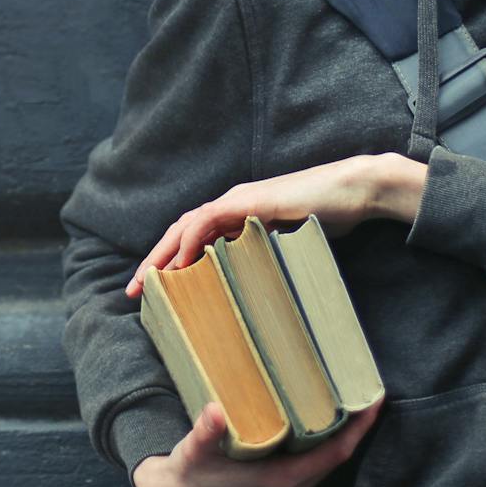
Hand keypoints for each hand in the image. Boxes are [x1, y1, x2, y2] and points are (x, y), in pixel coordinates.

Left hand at [126, 153, 426, 296]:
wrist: (351, 192)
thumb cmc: (326, 218)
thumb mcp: (288, 246)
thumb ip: (266, 259)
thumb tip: (252, 293)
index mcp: (237, 217)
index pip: (193, 239)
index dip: (170, 262)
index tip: (154, 290)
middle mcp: (231, 206)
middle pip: (180, 232)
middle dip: (155, 260)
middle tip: (134, 291)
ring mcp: (239, 201)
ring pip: (188, 225)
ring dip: (165, 252)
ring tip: (149, 279)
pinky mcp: (250, 202)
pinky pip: (211, 219)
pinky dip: (193, 239)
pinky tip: (183, 261)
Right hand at [132, 399, 383, 486]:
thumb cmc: (191, 475)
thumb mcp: (194, 453)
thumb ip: (205, 433)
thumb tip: (214, 411)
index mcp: (280, 480)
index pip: (333, 455)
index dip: (356, 430)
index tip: (372, 402)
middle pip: (337, 457)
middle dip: (354, 426)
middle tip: (363, 388)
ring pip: (326, 462)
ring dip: (341, 435)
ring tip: (348, 400)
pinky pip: (315, 465)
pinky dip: (325, 443)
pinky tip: (322, 422)